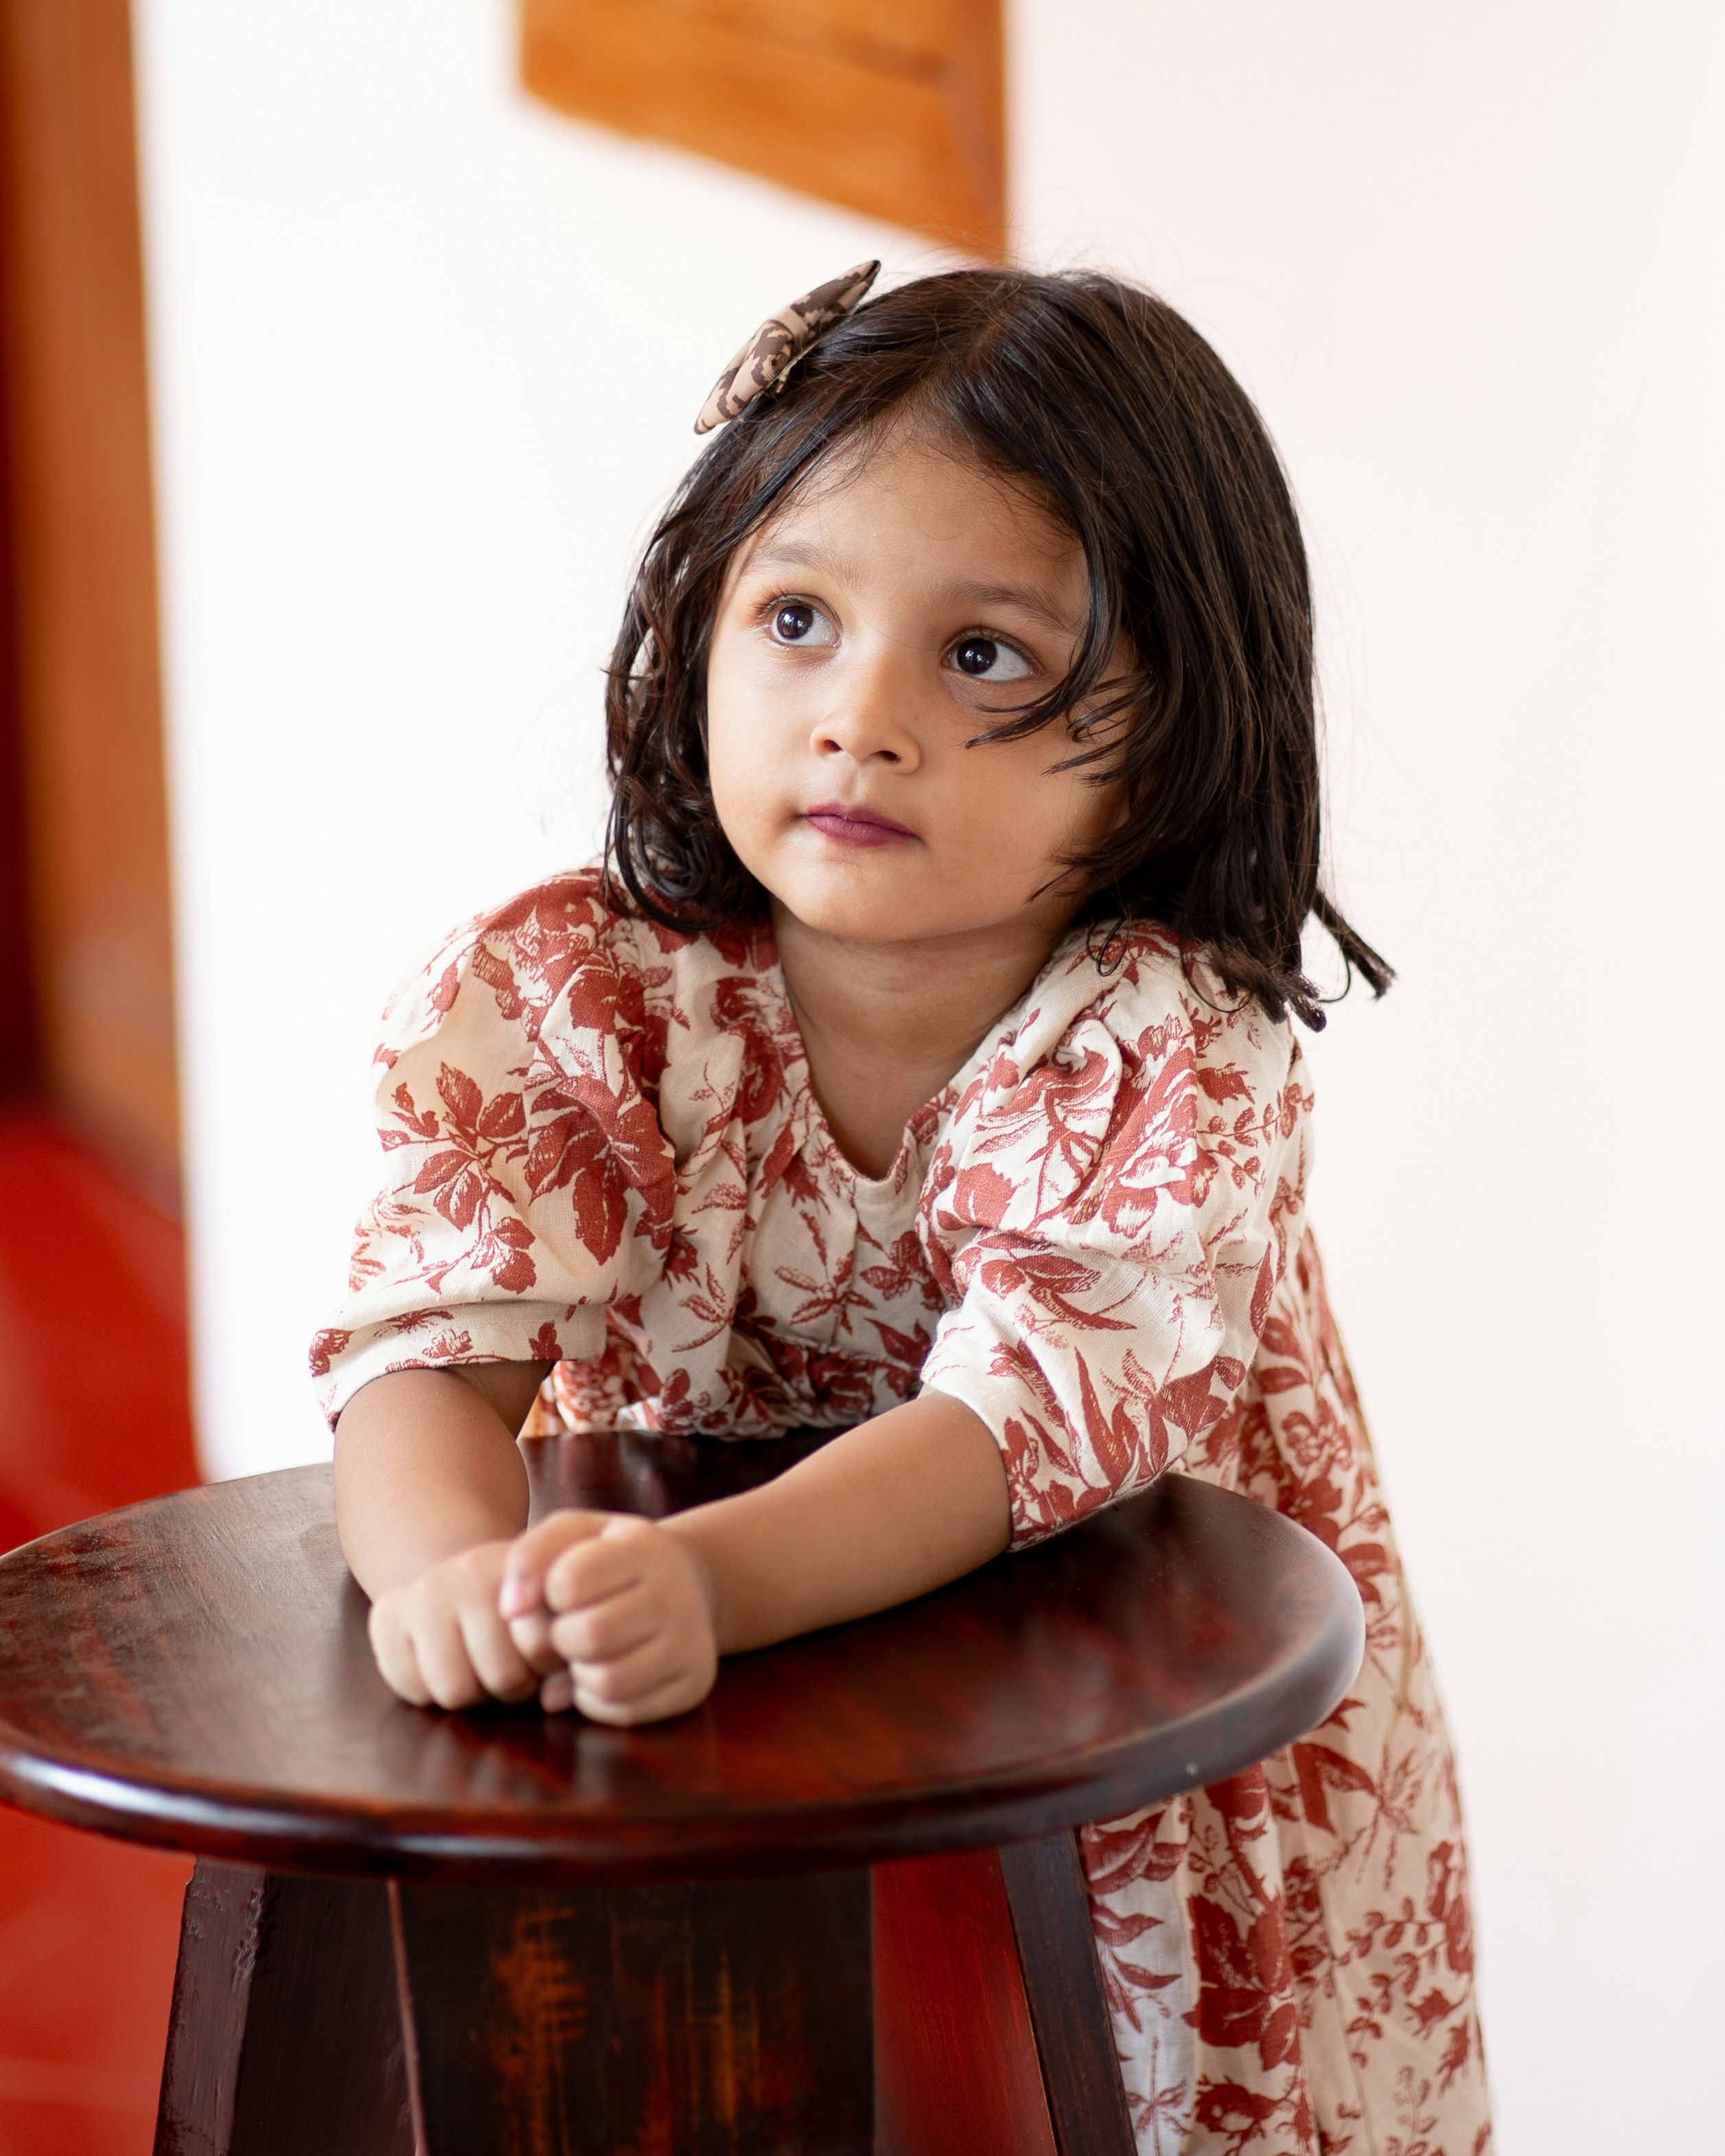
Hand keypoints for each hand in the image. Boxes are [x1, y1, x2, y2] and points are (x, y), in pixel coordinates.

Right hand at [367, 1540, 563, 1709]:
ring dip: (471, 1694)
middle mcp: (467, 1573)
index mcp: (518, 1567)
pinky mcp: (384, 1617)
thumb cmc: (515, 1604)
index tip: (541, 1656)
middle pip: (501, 1678)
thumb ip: (562, 1636)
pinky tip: (441, 1666)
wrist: (454, 1572)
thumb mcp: (549, 1606)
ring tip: (478, 1671)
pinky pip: (411, 1689)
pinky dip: (428, 1692)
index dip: (545, 1666)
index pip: (543, 1648)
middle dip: (511, 1686)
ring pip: (454, 1692)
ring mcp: (422, 1594)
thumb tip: (557, 1692)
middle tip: (510, 1671)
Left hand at [500, 1510, 717, 1724]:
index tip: (559, 1591)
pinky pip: (625, 1710)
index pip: (568, 1582)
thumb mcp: (572, 1535)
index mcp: (643, 1546)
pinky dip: (598, 1700)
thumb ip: (528, 1557)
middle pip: (589, 1636)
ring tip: (584, 1653)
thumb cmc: (609, 1559)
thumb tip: (509, 1611)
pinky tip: (602, 1673)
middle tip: (568, 1629)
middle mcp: (676, 1591)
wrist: (683, 1583)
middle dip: (562, 1639)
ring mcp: (691, 1640)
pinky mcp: (694, 1683)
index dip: (549, 1594)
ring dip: (579, 1673)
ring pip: (608, 1681)